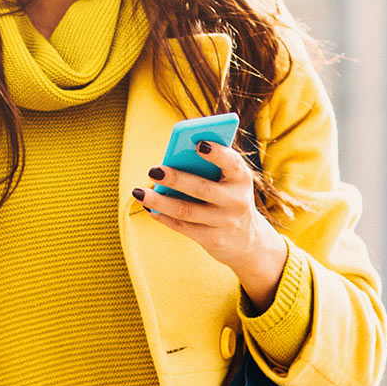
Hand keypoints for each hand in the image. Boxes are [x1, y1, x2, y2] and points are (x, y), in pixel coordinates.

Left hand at [134, 141, 288, 309]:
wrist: (248, 242)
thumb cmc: (229, 199)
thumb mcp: (230, 182)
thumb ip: (209, 168)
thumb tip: (172, 159)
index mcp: (242, 178)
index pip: (232, 163)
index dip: (217, 154)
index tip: (198, 144)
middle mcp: (237, 201)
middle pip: (202, 189)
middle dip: (176, 179)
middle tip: (153, 170)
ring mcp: (225, 223)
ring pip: (186, 211)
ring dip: (160, 201)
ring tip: (138, 191)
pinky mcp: (213, 241)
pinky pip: (182, 227)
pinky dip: (163, 216)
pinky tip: (149, 207)